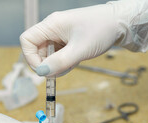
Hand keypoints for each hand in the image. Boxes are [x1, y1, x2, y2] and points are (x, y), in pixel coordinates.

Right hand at [20, 0, 147, 76]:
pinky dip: (64, 62)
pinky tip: (75, 61)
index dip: (31, 58)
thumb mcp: (80, 50)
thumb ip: (59, 62)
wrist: (120, 23)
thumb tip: (41, 73)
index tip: (44, 70)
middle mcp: (53, 28)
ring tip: (72, 64)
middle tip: (61, 71)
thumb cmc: (102, 30)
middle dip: (46, 64)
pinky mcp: (67, 40)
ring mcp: (60, 35)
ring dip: (56, 65)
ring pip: (48, 55)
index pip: (27, 41)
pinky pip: (58, 55)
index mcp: (51, 25)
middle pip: (36, 50)